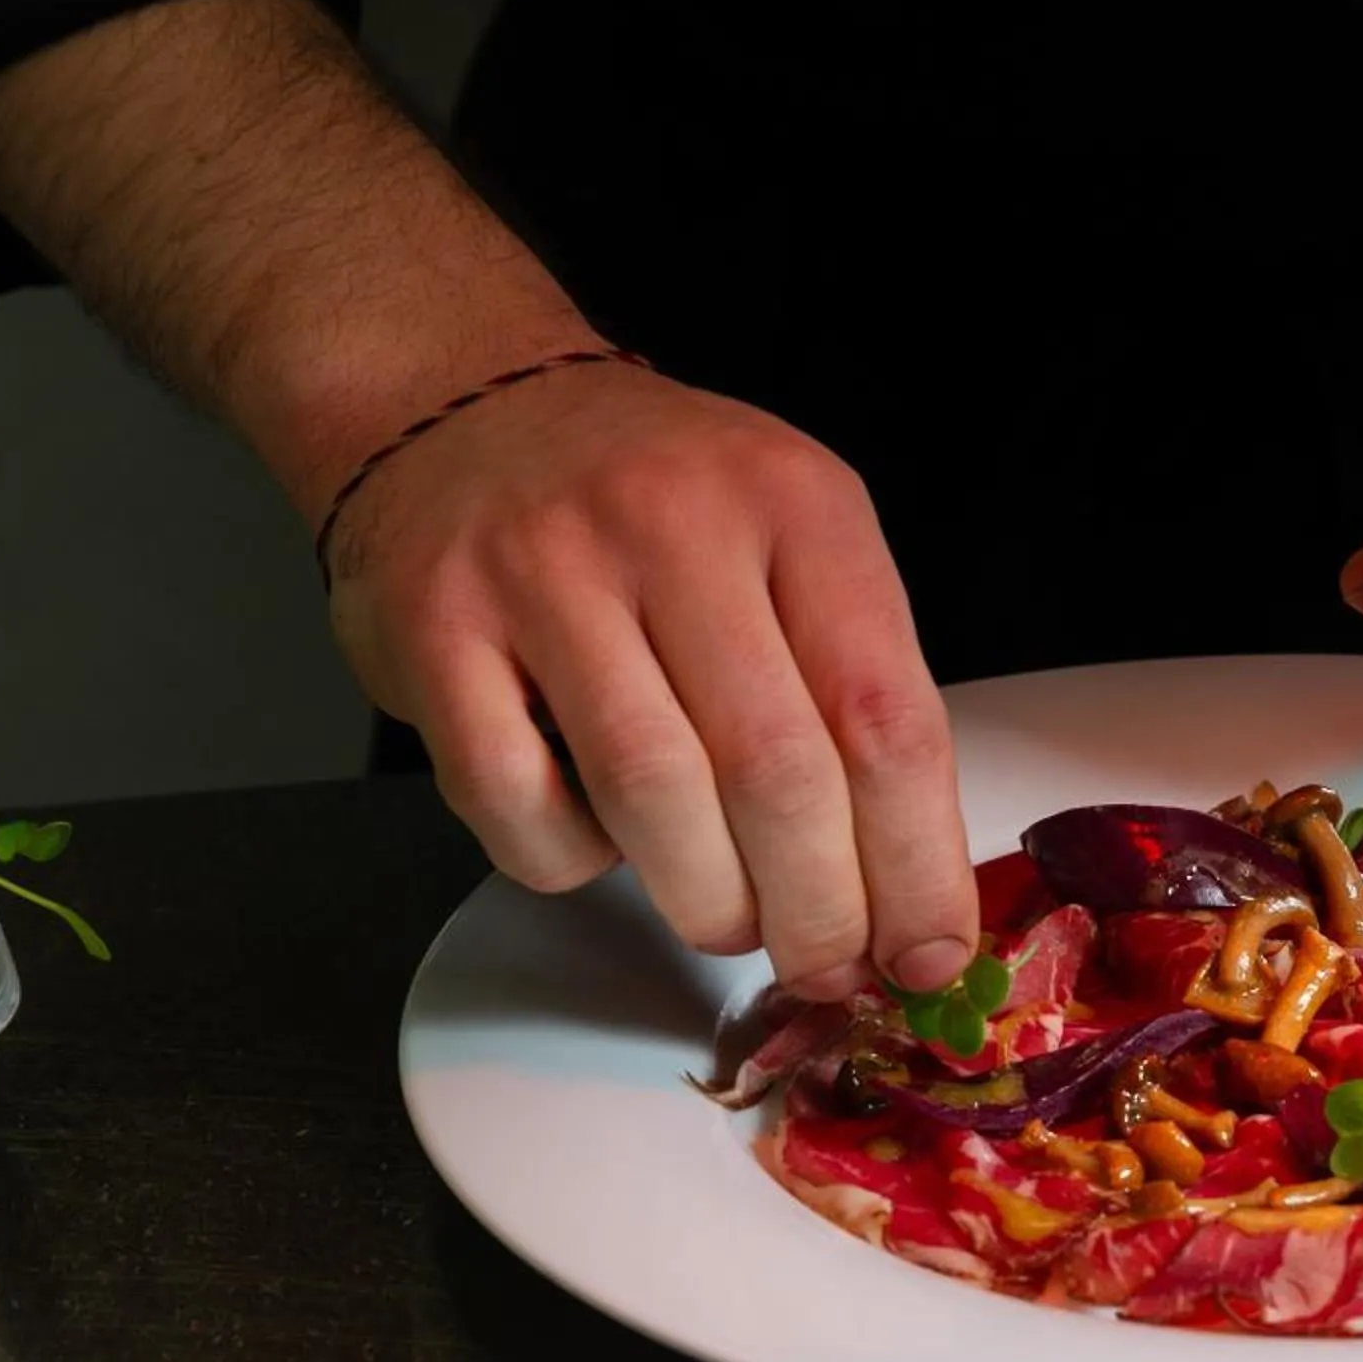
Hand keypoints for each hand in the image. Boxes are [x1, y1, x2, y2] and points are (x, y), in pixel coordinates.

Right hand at [324, 360, 978, 998]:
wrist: (465, 401)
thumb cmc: (656, 501)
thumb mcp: (792, 536)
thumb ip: (851, 683)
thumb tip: (909, 885)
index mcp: (795, 505)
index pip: (886, 715)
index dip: (917, 860)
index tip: (928, 950)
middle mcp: (674, 523)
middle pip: (775, 772)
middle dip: (817, 908)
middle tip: (827, 960)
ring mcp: (544, 570)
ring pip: (651, 794)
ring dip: (707, 898)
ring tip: (729, 920)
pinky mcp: (433, 625)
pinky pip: (516, 801)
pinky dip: (571, 858)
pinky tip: (601, 842)